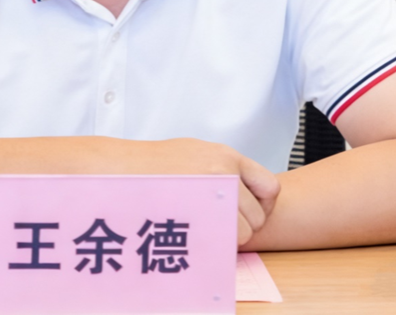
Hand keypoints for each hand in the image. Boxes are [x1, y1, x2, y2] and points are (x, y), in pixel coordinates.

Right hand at [120, 138, 280, 246]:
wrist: (124, 168)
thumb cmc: (155, 162)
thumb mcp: (195, 151)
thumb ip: (222, 168)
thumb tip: (242, 190)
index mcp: (227, 156)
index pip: (271, 187)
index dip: (263, 204)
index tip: (250, 210)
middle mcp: (225, 173)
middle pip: (259, 216)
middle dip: (245, 224)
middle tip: (222, 223)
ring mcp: (212, 194)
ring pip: (243, 233)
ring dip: (229, 236)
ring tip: (205, 226)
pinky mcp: (199, 214)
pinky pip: (224, 241)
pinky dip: (215, 244)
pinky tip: (197, 233)